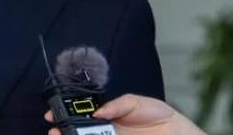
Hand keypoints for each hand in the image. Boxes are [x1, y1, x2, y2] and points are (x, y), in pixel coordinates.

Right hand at [45, 94, 206, 134]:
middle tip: (55, 130)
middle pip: (80, 131)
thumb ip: (117, 105)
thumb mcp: (137, 102)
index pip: (81, 115)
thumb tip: (97, 112)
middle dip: (65, 130)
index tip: (53, 115)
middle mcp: (106, 131)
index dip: (67, 114)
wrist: (179, 134)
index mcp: (107, 116)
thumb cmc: (159, 115)